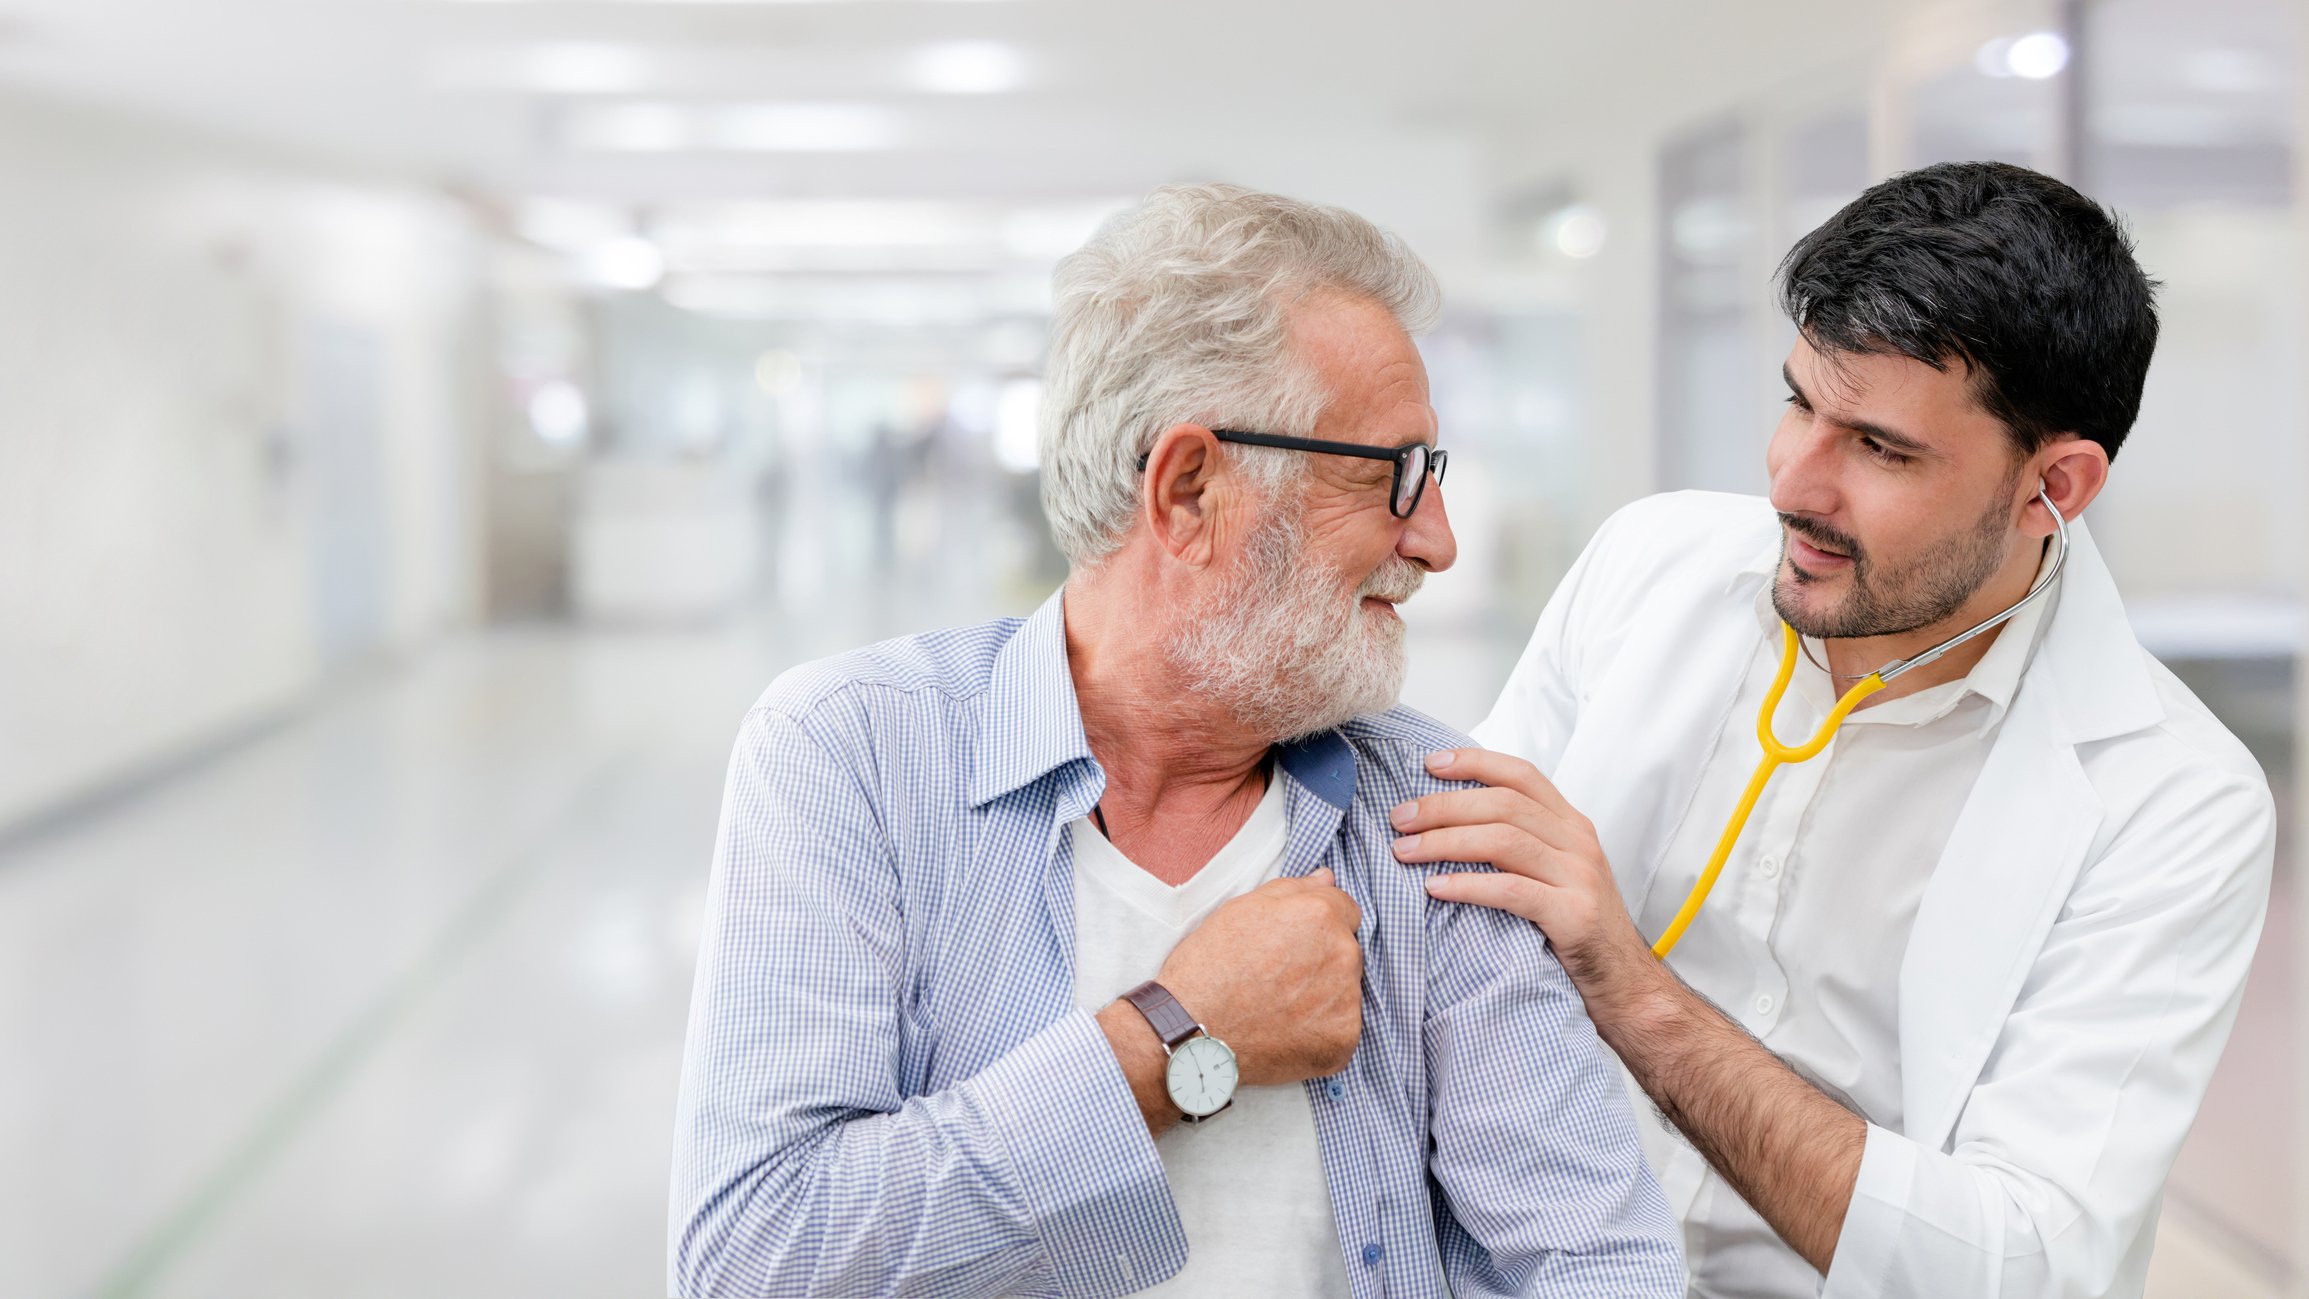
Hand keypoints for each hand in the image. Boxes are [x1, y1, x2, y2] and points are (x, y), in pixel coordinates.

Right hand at [1154, 867, 1363, 1085]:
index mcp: (1321, 915)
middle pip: (1346, 949)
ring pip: (1345, 988)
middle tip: (1278, 976)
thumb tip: (1327, 879)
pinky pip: (1342, 1026)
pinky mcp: (1344, 1038)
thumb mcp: (1242, 910)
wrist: (1192, 1030)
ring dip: (1324, 993)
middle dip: (1322, 957)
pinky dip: (1320, 1029)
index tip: (1292, 943)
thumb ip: (1293, 889)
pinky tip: (1286, 1029)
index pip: (1345, 910)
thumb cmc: (1210, 966)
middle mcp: (1343, 954)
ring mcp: (1347, 1000)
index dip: (1316, 925)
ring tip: (1279, 1004)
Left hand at [1390, 748, 1657, 1012]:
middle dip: (1443, 806)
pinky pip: (1511, 891)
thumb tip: (1448, 823)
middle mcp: (1578, 842)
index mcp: (1571, 825)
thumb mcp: (1554, 874)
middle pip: (1503, 805)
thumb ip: (1519, 844)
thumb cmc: (1576, 928)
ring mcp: (1579, 877)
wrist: (1625, 984)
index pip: (1521, 775)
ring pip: (1503, 841)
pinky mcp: (1573, 915)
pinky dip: (1468, 886)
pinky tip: (1434, 888)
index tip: (1429, 764)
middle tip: (1399, 818)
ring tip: (1405, 851)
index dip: (1474, 763)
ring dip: (1445, 842)